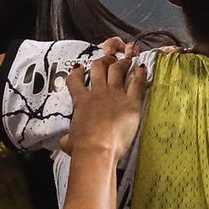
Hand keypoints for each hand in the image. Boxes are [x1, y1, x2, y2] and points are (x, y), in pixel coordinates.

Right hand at [62, 45, 147, 160]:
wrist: (97, 148)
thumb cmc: (82, 147)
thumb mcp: (69, 141)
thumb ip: (68, 137)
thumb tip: (66, 140)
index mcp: (81, 101)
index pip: (74, 80)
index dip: (76, 72)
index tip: (79, 68)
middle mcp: (97, 93)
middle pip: (99, 68)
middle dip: (103, 61)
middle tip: (107, 60)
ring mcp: (115, 95)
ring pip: (117, 70)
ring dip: (121, 63)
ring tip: (125, 60)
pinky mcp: (131, 102)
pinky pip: (137, 83)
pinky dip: (140, 74)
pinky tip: (142, 68)